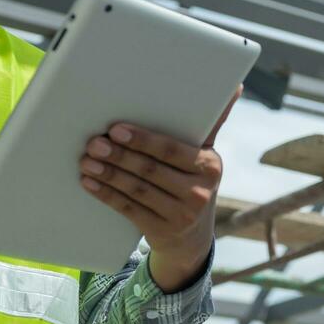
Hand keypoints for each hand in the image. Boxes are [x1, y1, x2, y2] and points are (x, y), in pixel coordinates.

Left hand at [80, 87, 240, 290]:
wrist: (192, 238)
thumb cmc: (193, 182)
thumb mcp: (205, 156)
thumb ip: (213, 123)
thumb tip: (236, 86)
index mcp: (209, 166)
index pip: (171, 150)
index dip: (143, 140)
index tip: (116, 129)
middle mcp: (199, 192)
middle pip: (150, 170)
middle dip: (119, 155)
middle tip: (94, 143)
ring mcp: (180, 215)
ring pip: (136, 189)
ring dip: (108, 174)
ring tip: (87, 161)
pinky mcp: (161, 231)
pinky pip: (128, 209)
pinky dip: (106, 195)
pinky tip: (89, 183)